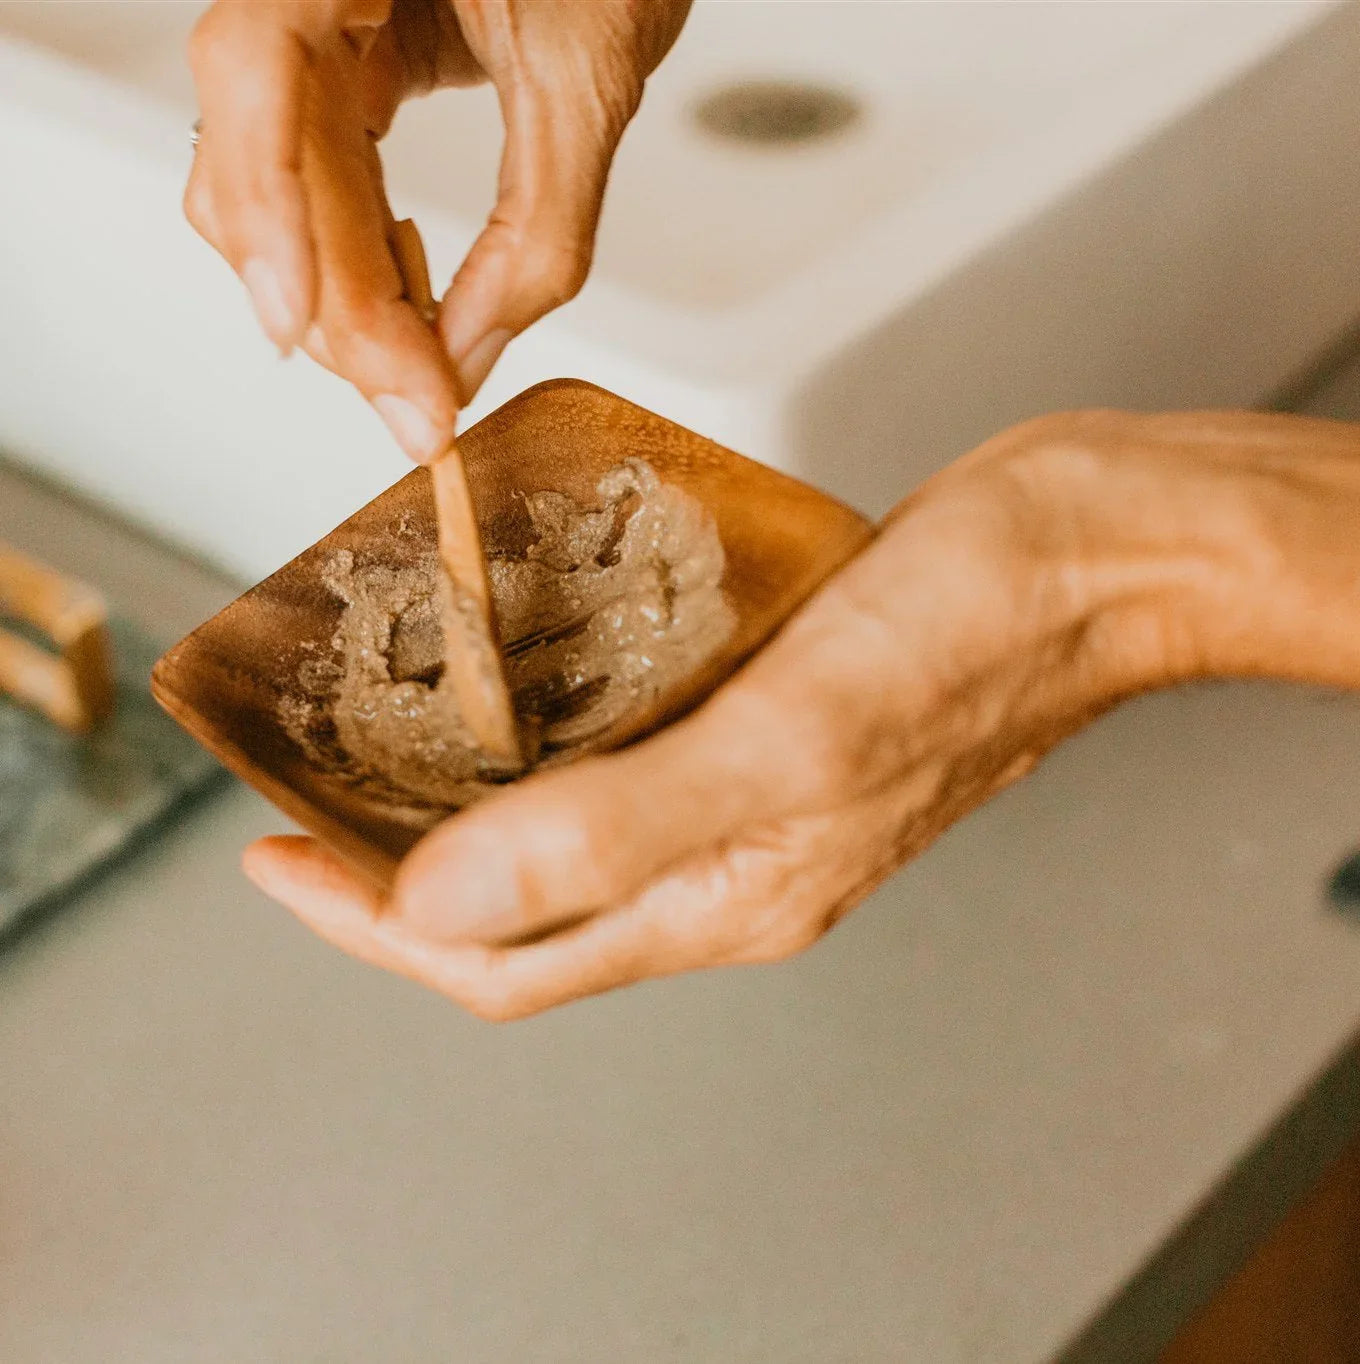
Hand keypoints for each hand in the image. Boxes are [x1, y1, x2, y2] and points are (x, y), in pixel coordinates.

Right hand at [185, 0, 691, 460]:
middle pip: (267, 160)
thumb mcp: (589, 82)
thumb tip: (467, 359)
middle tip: (414, 412)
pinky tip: (407, 318)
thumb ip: (538, 228)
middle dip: (339, 307)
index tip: (297, 322)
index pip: (256, 65)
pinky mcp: (347, 70)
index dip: (267, 201)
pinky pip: (322, 180)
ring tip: (420, 383)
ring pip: (279, 190)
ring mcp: (317, 28)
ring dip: (344, 302)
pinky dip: (362, 262)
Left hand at [243, 410, 1359, 1017]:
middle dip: (398, 862)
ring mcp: (745, 788)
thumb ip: (612, 834)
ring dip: (469, 792)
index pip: (505, 962)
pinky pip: (624, 741)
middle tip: (310, 789)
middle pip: (523, 903)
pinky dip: (549, 715)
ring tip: (383, 727)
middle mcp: (726, 860)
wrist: (1086, 551)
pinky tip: (516, 656)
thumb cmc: (971, 635)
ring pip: (568, 823)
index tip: (276, 861)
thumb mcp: (783, 741)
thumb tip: (443, 910)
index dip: (372, 927)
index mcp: (726, 897)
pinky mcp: (762, 712)